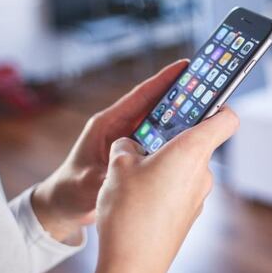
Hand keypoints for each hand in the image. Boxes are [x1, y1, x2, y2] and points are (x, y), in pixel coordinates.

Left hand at [32, 60, 188, 241]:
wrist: (63, 206)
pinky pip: (158, 141)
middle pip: (154, 106)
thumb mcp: (87, 183)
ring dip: (180, 117)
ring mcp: (128, 141)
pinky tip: (192, 140)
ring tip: (207, 110)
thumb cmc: (69, 190)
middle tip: (206, 86)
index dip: (162, 80)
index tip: (184, 66)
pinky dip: (174, 138)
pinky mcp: (134, 154)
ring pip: (159, 123)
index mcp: (107, 124)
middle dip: (179, 95)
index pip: (139, 96)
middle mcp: (119, 128)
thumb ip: (108, 176)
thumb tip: (128, 173)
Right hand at [86, 106, 238, 272]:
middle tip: (145, 137)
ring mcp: (198, 196)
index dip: (218, 104)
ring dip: (163, 163)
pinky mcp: (188, 214)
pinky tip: (137, 196)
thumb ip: (127, 145)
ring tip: (132, 171)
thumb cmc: (129, 212)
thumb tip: (130, 145)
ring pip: (184, 166)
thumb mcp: (118, 166)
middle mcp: (202, 172)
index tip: (202, 98)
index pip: (226, 118)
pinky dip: (162, 185)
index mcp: (191, 151)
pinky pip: (179, 189)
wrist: (133, 265)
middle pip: (197, 141)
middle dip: (172, 136)